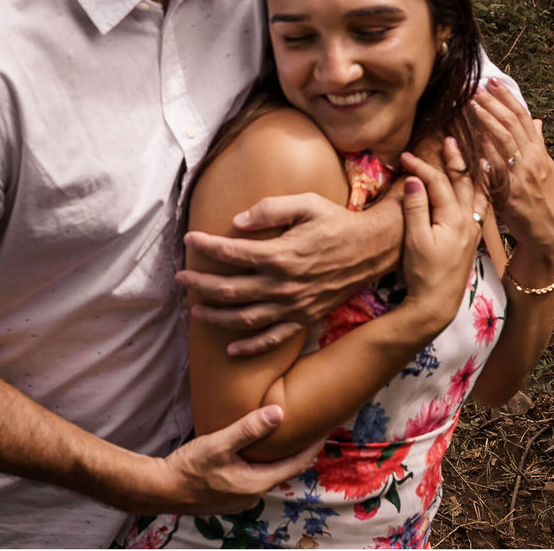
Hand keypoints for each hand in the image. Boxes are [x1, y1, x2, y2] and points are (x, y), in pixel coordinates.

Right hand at [162, 405, 320, 514]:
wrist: (159, 489)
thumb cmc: (188, 468)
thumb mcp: (219, 444)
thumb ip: (248, 429)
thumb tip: (278, 413)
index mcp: (256, 484)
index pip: (295, 464)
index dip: (312, 446)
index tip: (325, 429)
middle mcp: (252, 494)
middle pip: (284, 469)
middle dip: (298, 449)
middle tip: (309, 427)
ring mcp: (240, 496)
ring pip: (268, 472)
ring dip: (279, 455)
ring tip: (287, 433)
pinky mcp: (228, 493)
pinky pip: (254, 474)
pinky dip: (263, 460)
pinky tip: (258, 447)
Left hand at [179, 192, 399, 355]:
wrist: (372, 249)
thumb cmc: (337, 222)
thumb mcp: (306, 203)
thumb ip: (271, 209)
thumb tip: (237, 221)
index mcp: (281, 254)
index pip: (231, 253)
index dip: (206, 246)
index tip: (190, 239)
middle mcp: (284, 285)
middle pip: (231, 290)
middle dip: (200, 285)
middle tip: (180, 279)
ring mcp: (294, 305)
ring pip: (246, 318)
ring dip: (216, 316)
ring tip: (195, 310)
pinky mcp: (305, 317)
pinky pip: (273, 338)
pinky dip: (250, 347)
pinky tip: (231, 348)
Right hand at [398, 137, 487, 326]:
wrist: (438, 303)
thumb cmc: (423, 273)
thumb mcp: (415, 240)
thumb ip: (416, 207)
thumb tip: (414, 178)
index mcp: (454, 218)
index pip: (438, 182)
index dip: (421, 167)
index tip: (405, 157)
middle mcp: (468, 220)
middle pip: (464, 181)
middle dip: (455, 159)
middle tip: (450, 139)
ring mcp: (472, 228)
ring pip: (477, 191)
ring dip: (473, 171)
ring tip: (474, 154)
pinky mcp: (472, 237)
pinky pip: (480, 204)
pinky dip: (479, 188)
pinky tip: (479, 184)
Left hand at [472, 77, 553, 264]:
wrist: (546, 232)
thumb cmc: (542, 200)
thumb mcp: (545, 169)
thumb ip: (538, 144)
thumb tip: (536, 121)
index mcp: (539, 152)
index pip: (522, 117)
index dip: (507, 98)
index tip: (492, 82)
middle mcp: (533, 159)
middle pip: (511, 124)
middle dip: (493, 103)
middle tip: (476, 86)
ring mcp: (522, 175)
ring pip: (504, 141)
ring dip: (487, 120)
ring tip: (472, 104)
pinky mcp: (512, 192)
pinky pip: (498, 168)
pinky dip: (488, 152)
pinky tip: (476, 139)